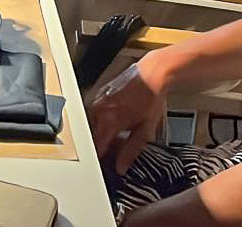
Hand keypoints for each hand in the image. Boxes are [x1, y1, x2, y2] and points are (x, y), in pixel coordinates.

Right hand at [87, 60, 167, 174]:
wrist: (150, 73)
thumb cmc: (150, 97)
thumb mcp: (145, 129)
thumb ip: (131, 151)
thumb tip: (120, 167)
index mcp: (109, 121)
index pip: (96, 148)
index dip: (101, 160)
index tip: (107, 166)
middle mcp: (98, 111)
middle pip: (92, 138)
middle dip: (102, 148)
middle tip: (116, 153)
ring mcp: (96, 102)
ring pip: (91, 127)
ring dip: (101, 135)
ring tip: (118, 137)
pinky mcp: (97, 96)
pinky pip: (93, 116)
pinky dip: (101, 123)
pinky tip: (116, 124)